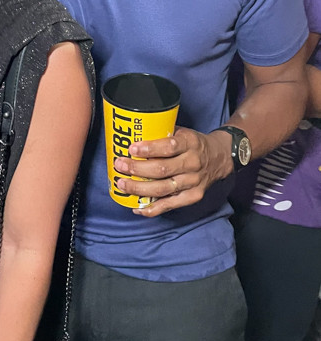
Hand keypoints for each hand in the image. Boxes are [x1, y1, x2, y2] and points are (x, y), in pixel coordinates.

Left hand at [113, 127, 231, 216]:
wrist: (219, 158)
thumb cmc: (193, 144)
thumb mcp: (182, 132)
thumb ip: (162, 133)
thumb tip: (133, 134)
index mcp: (190, 143)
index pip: (169, 146)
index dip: (149, 148)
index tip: (132, 148)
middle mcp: (193, 163)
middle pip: (162, 169)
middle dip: (137, 169)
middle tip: (120, 166)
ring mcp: (193, 182)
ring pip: (163, 189)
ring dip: (140, 188)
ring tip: (123, 184)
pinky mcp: (193, 197)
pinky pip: (170, 205)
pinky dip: (152, 208)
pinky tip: (137, 207)